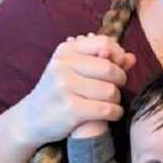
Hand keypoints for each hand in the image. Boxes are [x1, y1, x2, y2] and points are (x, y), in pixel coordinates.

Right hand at [21, 33, 135, 146]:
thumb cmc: (57, 92)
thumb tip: (131, 58)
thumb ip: (102, 61)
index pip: (104, 43)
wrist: (30, 119)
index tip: (119, 67)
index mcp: (65, 51)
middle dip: (120, 80)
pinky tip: (112, 114)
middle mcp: (63, 66)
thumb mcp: (73, 70)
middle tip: (114, 89)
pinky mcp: (70, 110)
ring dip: (117, 99)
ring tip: (110, 103)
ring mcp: (65, 87)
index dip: (118, 55)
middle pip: (110, 69)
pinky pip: (107, 109)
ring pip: (110, 91)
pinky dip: (115, 113)